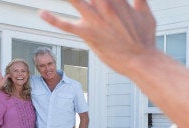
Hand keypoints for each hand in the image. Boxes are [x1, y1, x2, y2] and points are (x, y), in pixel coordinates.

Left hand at [39, 0, 156, 76]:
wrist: (142, 61)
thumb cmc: (145, 40)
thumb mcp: (146, 15)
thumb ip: (140, 0)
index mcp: (118, 0)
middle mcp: (105, 5)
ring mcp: (95, 19)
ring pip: (73, 0)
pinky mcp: (88, 33)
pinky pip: (66, 25)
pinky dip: (52, 19)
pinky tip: (42, 13)